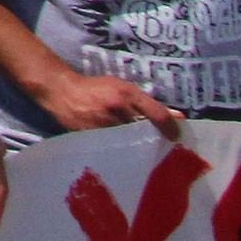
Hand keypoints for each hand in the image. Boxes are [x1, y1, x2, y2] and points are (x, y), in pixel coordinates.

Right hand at [30, 63, 183, 138]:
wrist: (62, 92)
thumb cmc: (96, 88)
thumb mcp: (123, 88)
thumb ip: (148, 103)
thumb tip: (178, 117)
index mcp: (126, 94)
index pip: (157, 115)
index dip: (171, 128)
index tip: (177, 136)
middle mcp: (117, 109)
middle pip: (146, 132)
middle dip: (155, 139)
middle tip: (160, 146)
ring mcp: (105, 124)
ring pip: (132, 143)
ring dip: (139, 147)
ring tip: (141, 149)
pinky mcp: (94, 137)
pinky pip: (115, 148)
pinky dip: (123, 151)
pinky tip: (124, 152)